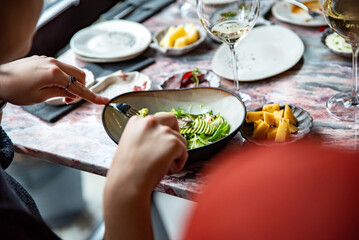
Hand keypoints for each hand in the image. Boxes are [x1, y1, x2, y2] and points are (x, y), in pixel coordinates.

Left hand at [0, 56, 108, 104]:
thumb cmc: (15, 90)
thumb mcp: (40, 97)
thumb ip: (60, 93)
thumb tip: (72, 93)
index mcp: (54, 73)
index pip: (79, 88)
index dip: (93, 97)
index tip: (105, 101)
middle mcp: (53, 63)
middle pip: (80, 75)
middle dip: (80, 88)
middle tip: (68, 100)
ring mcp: (48, 59)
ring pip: (72, 71)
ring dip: (72, 83)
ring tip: (59, 94)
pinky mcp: (43, 60)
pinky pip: (61, 68)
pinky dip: (63, 78)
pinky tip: (52, 85)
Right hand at [103, 113, 187, 239]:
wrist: (127, 183)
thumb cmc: (126, 171)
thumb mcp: (131, 145)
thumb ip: (144, 137)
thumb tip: (158, 141)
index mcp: (136, 121)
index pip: (157, 119)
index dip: (162, 132)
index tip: (161, 143)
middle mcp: (149, 122)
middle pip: (172, 120)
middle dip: (174, 135)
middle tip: (171, 150)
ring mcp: (162, 131)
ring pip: (180, 139)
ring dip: (176, 154)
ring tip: (163, 167)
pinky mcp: (173, 142)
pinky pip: (184, 152)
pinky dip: (180, 162)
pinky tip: (168, 170)